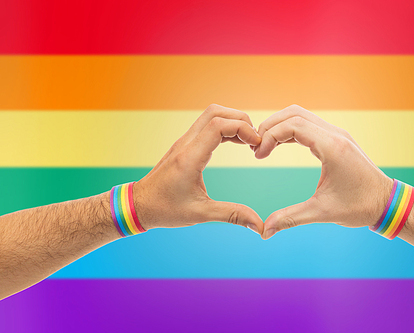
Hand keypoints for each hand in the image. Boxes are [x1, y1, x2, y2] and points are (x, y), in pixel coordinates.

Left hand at [134, 104, 263, 233]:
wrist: (138, 205)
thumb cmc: (165, 210)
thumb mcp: (201, 214)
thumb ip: (232, 215)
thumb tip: (259, 226)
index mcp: (190, 158)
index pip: (218, 125)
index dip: (243, 129)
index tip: (256, 146)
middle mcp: (186, 144)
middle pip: (216, 113)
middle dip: (241, 121)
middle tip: (254, 141)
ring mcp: (184, 142)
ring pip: (211, 115)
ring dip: (233, 122)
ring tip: (248, 142)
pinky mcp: (184, 145)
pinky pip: (207, 125)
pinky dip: (224, 128)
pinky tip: (235, 143)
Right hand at [255, 105, 392, 238]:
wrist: (387, 202)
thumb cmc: (360, 207)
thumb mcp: (322, 213)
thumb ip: (291, 219)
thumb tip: (265, 232)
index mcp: (332, 147)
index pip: (293, 125)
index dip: (270, 136)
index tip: (258, 155)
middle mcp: (335, 134)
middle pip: (294, 113)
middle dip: (270, 126)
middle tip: (256, 147)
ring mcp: (337, 134)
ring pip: (301, 115)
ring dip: (279, 125)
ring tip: (264, 145)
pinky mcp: (337, 138)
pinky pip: (308, 124)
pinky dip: (290, 129)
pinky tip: (279, 145)